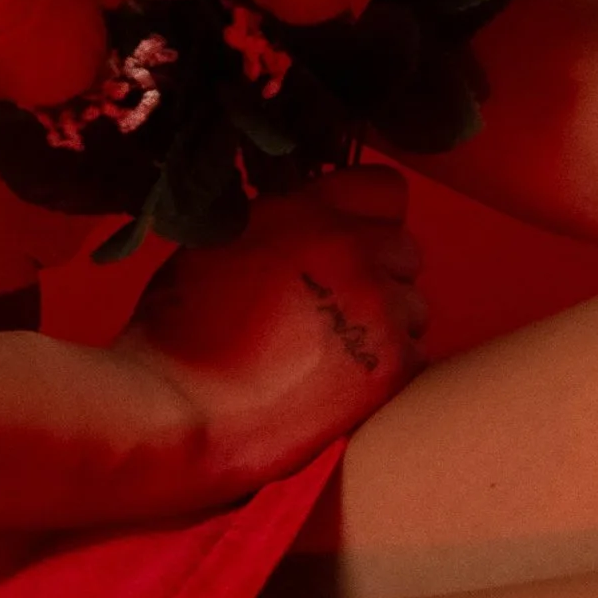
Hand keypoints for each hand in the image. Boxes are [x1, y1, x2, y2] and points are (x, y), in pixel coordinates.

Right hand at [117, 166, 425, 500]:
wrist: (180, 407)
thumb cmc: (180, 335)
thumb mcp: (220, 245)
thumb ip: (280, 228)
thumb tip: (310, 231)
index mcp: (303, 212)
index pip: (384, 190)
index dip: (372, 220)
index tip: (355, 245)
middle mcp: (348, 247)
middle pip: (407, 252)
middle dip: (383, 278)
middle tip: (340, 313)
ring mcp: (376, 304)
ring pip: (415, 309)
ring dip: (388, 329)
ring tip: (335, 358)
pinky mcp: (392, 363)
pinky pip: (418, 359)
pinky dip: (390, 375)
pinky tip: (344, 389)